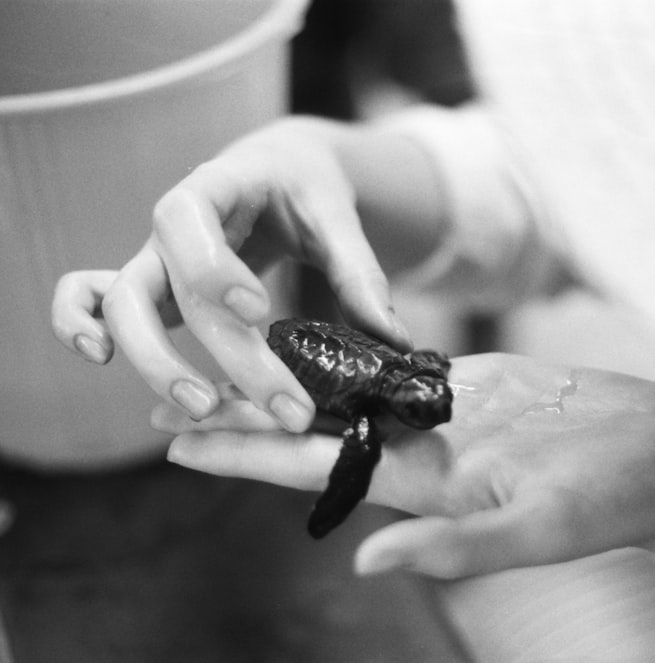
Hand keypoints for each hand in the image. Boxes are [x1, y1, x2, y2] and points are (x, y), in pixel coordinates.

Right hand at [51, 117, 411, 430]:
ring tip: (207, 407)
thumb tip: (394, 341)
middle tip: (283, 405)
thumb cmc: (308, 188)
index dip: (213, 270)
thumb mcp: (337, 216)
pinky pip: (92, 295)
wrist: (281, 169)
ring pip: (124, 305)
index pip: (189, 222)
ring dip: (155, 361)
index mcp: (215, 188)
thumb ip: (360, 273)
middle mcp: (173, 225)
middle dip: (226, 353)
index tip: (258, 310)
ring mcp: (156, 256)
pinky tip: (98, 357)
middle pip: (173, 288)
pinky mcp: (155, 284)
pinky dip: (79, 320)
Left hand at [157, 352, 654, 577]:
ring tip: (239, 352)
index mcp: (432, 484)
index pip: (318, 469)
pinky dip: (365, 349)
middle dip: (251, 412)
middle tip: (179, 389)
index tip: (179, 442)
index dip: (248, 456)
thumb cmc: (622, 498)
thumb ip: (460, 548)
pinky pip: (409, 365)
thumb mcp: (543, 527)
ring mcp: (457, 415)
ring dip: (298, 375)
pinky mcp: (487, 385)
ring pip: (359, 391)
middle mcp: (432, 450)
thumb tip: (364, 564)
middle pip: (321, 429)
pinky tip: (331, 332)